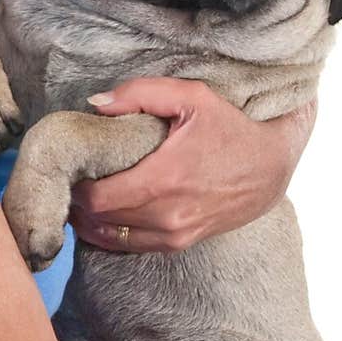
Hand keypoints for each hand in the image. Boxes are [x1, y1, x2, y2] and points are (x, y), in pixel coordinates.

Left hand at [69, 78, 316, 252]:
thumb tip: (95, 104)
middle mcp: (167, 216)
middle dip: (78, 204)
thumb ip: (140, 94)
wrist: (272, 167)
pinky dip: (112, 234)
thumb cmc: (231, 127)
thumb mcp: (192, 96)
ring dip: (91, 222)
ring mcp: (175, 234)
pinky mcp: (182, 243)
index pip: (97, 199)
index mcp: (163, 180)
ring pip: (112, 238)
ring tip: (81, 200)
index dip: (75, 188)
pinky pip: (133, 246)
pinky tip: (104, 217)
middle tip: (70, 183)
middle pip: (99, 221)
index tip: (70, 170)